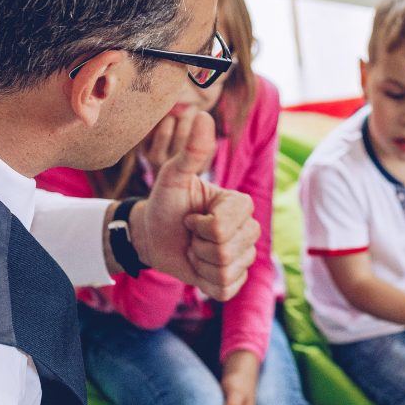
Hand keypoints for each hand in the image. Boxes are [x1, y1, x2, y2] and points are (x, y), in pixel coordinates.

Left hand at [134, 109, 258, 300]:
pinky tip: (199, 267)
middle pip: (227, 251)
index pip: (224, 227)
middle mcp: (250, 229)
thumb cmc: (166, 202)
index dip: (200, 226)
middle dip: (198, 245)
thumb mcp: (173, 176)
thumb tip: (202, 114)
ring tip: (194, 248)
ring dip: (200, 263)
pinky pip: (226, 289)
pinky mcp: (235, 281)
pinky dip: (204, 281)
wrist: (154, 235)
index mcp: (240, 204)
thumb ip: (191, 151)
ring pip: (226, 271)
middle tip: (190, 233)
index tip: (190, 216)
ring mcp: (245, 256)